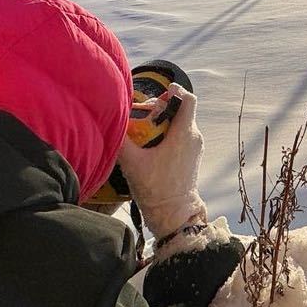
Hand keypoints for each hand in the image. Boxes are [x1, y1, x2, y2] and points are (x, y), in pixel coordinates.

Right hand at [117, 84, 205, 240]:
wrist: (173, 214)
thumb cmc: (155, 188)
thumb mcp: (132, 163)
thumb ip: (122, 140)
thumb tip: (111, 124)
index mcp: (184, 133)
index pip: (188, 100)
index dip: (175, 91)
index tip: (161, 93)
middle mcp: (193, 136)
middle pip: (181, 110)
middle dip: (162, 109)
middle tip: (144, 115)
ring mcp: (195, 147)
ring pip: (181, 123)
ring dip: (164, 122)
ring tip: (144, 132)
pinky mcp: (191, 156)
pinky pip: (181, 136)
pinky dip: (168, 134)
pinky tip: (151, 145)